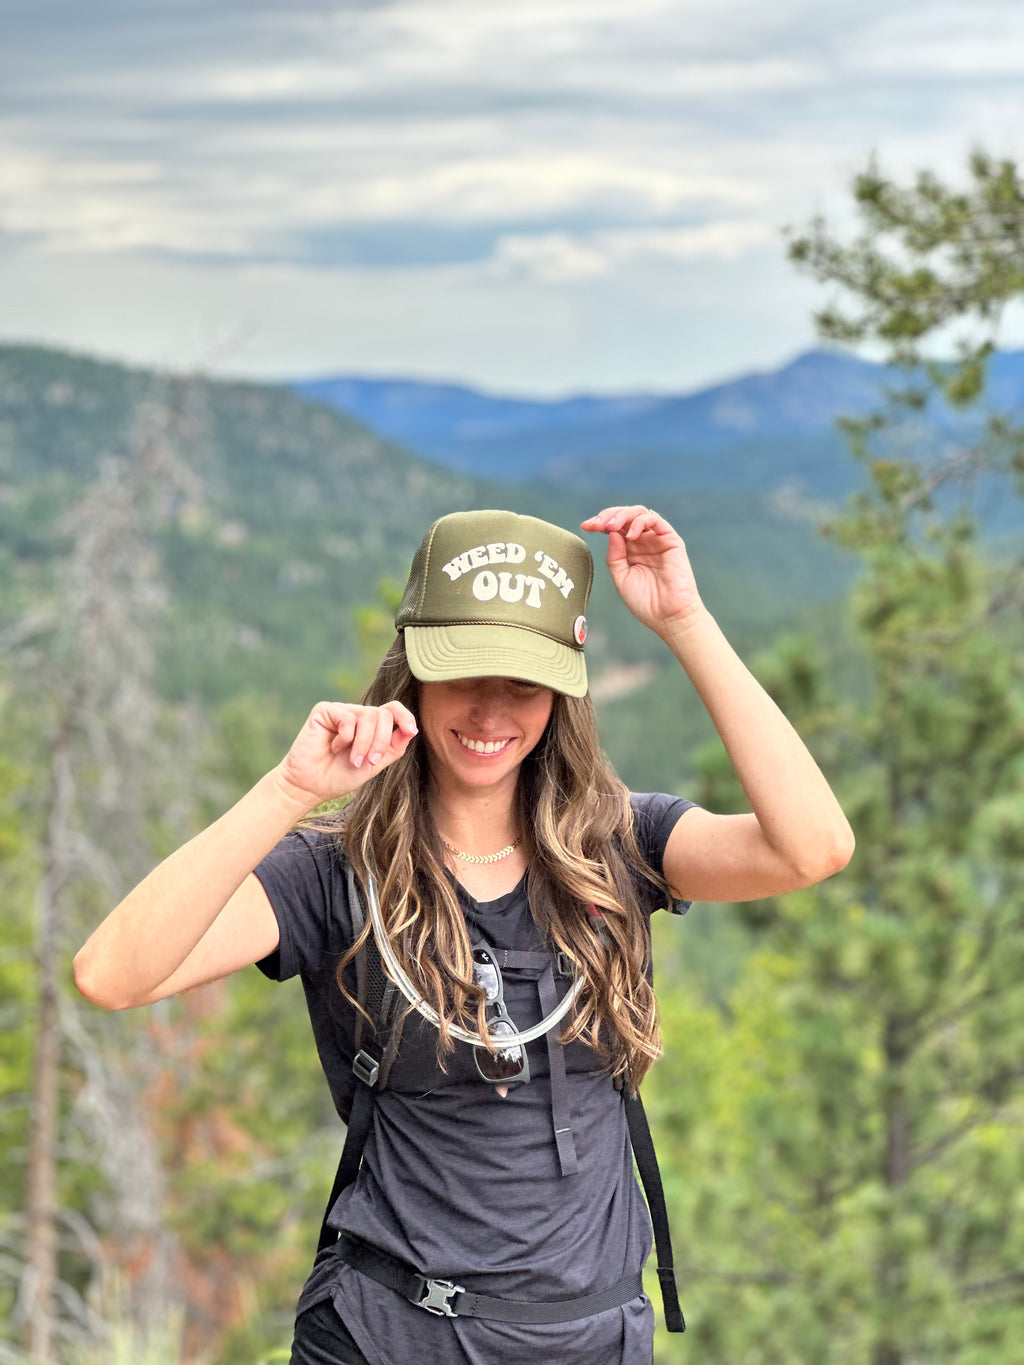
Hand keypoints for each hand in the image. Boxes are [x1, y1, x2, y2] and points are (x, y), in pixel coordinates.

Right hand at [274, 700, 418, 807]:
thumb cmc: (341, 776)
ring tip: (352, 760)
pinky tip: (333, 747)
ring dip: (364, 743)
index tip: (411, 731)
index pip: (393, 710)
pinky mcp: (324, 711)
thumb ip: (393, 747)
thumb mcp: (375, 764)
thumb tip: (412, 730)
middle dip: (381, 741)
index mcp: (372, 726)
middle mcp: (357, 715)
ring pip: (368, 715)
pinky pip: (348, 718)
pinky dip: (345, 738)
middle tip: (369, 761)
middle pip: (383, 714)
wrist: (311, 786)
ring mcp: (341, 711)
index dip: (406, 717)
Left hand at [580, 505, 704, 635]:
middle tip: (596, 524)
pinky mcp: (671, 541)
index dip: (599, 524)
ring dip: (622, 515)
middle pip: (625, 517)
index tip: (585, 526)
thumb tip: (611, 534)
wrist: (669, 617)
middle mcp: (644, 542)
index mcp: (631, 551)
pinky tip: (630, 535)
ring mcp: (657, 540)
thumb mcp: (621, 579)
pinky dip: (640, 522)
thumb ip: (614, 557)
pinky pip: (655, 520)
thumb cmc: (646, 603)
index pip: (614, 530)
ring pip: (639, 514)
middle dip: (608, 516)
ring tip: (610, 527)